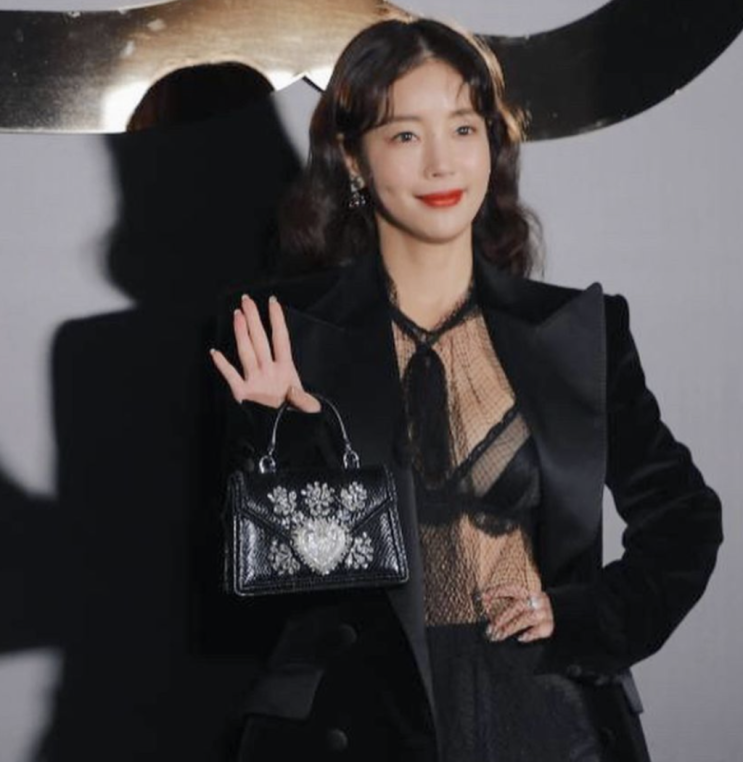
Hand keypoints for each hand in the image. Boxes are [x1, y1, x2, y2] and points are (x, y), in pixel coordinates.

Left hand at [210, 294, 320, 412]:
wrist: (282, 439)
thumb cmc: (297, 420)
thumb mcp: (310, 406)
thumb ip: (303, 393)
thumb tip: (293, 385)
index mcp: (287, 371)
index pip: (281, 338)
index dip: (277, 319)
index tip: (272, 302)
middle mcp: (270, 371)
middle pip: (260, 339)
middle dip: (254, 318)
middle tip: (246, 300)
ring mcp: (255, 381)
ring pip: (246, 351)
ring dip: (240, 332)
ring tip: (236, 314)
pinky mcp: (242, 393)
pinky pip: (230, 375)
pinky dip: (221, 364)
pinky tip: (213, 352)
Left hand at [480, 584, 554, 642]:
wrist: (564, 611)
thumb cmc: (534, 608)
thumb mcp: (523, 600)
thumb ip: (508, 603)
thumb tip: (483, 603)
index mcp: (526, 592)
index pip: (509, 588)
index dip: (495, 592)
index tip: (479, 598)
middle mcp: (535, 600)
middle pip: (516, 606)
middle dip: (501, 618)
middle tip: (489, 630)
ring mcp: (543, 612)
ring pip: (526, 618)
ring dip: (510, 628)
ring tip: (498, 636)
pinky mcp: (550, 626)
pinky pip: (539, 630)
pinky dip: (530, 634)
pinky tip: (520, 639)